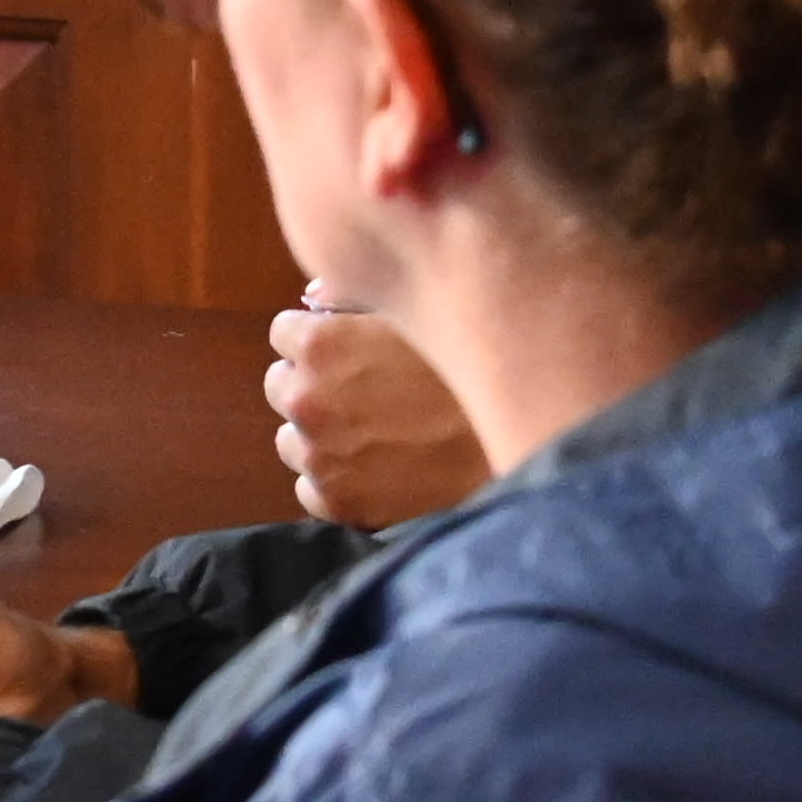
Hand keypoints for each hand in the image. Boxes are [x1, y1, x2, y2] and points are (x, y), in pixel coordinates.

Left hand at [266, 298, 492, 528]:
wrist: (520, 441)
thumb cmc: (473, 368)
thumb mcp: (416, 313)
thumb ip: (355, 298)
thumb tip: (314, 298)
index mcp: (318, 344)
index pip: (283, 333)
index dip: (317, 336)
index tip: (346, 345)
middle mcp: (305, 400)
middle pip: (282, 385)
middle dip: (313, 384)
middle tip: (363, 390)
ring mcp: (319, 456)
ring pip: (292, 440)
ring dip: (320, 433)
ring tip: (372, 432)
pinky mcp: (339, 502)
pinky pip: (312, 489)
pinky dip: (334, 479)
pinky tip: (373, 468)